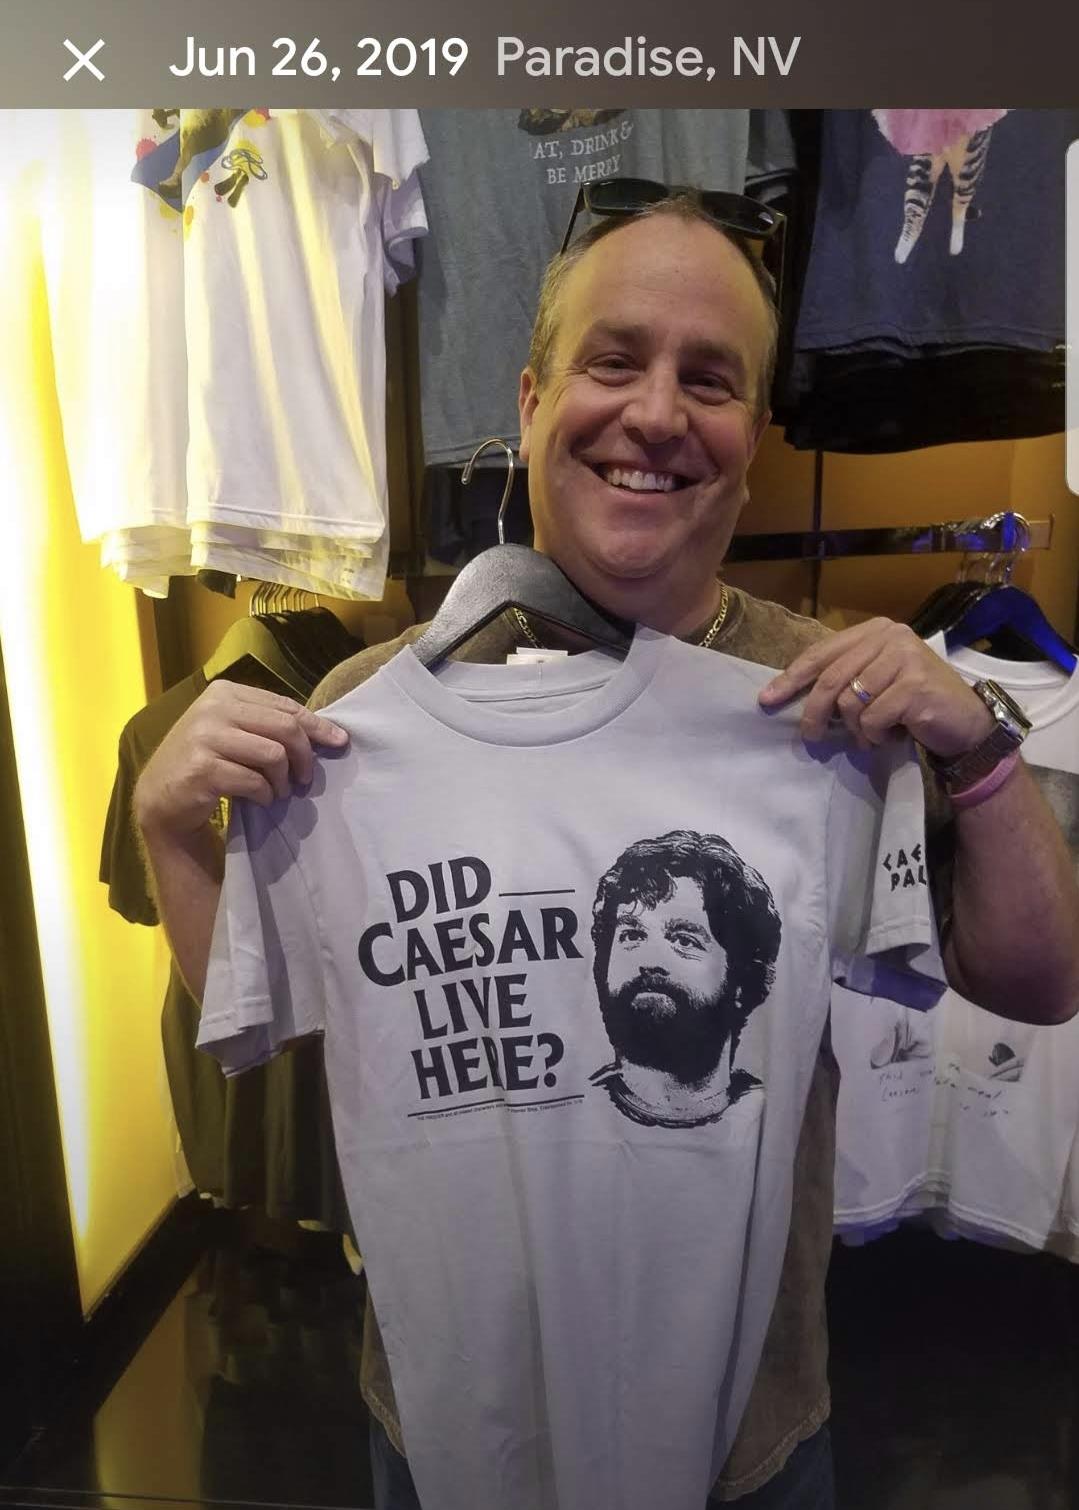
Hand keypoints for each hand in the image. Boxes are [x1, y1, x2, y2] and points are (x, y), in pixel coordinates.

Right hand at [134, 680, 348, 838]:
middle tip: (306, 779)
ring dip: (283, 780)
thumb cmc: (204, 762)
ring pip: (274, 755)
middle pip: (285, 727)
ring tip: (278, 792)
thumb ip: (266, 723)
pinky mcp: (202, 769)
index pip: (284, 705)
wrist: (160, 798)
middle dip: (305, 756)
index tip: (339, 741)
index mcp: (224, 692)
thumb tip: (324, 730)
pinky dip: (265, 795)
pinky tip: (260, 800)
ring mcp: (205, 737)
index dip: (317, 725)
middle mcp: (213, 709)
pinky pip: (255, 782)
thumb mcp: (232, 732)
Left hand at [757, 618, 994, 758]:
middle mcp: (891, 637)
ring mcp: (905, 659)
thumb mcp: (877, 680)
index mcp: (876, 630)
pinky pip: (873, 718)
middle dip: (814, 712)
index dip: (791, 678)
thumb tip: (789, 693)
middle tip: (810, 737)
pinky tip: (891, 736)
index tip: (767, 698)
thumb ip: (844, 677)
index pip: (822, 653)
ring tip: (871, 735)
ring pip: (850, 702)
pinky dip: (876, 735)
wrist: (965, 722)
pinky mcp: (915, 686)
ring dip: (856, 729)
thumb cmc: (914, 703)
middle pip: (831, 678)